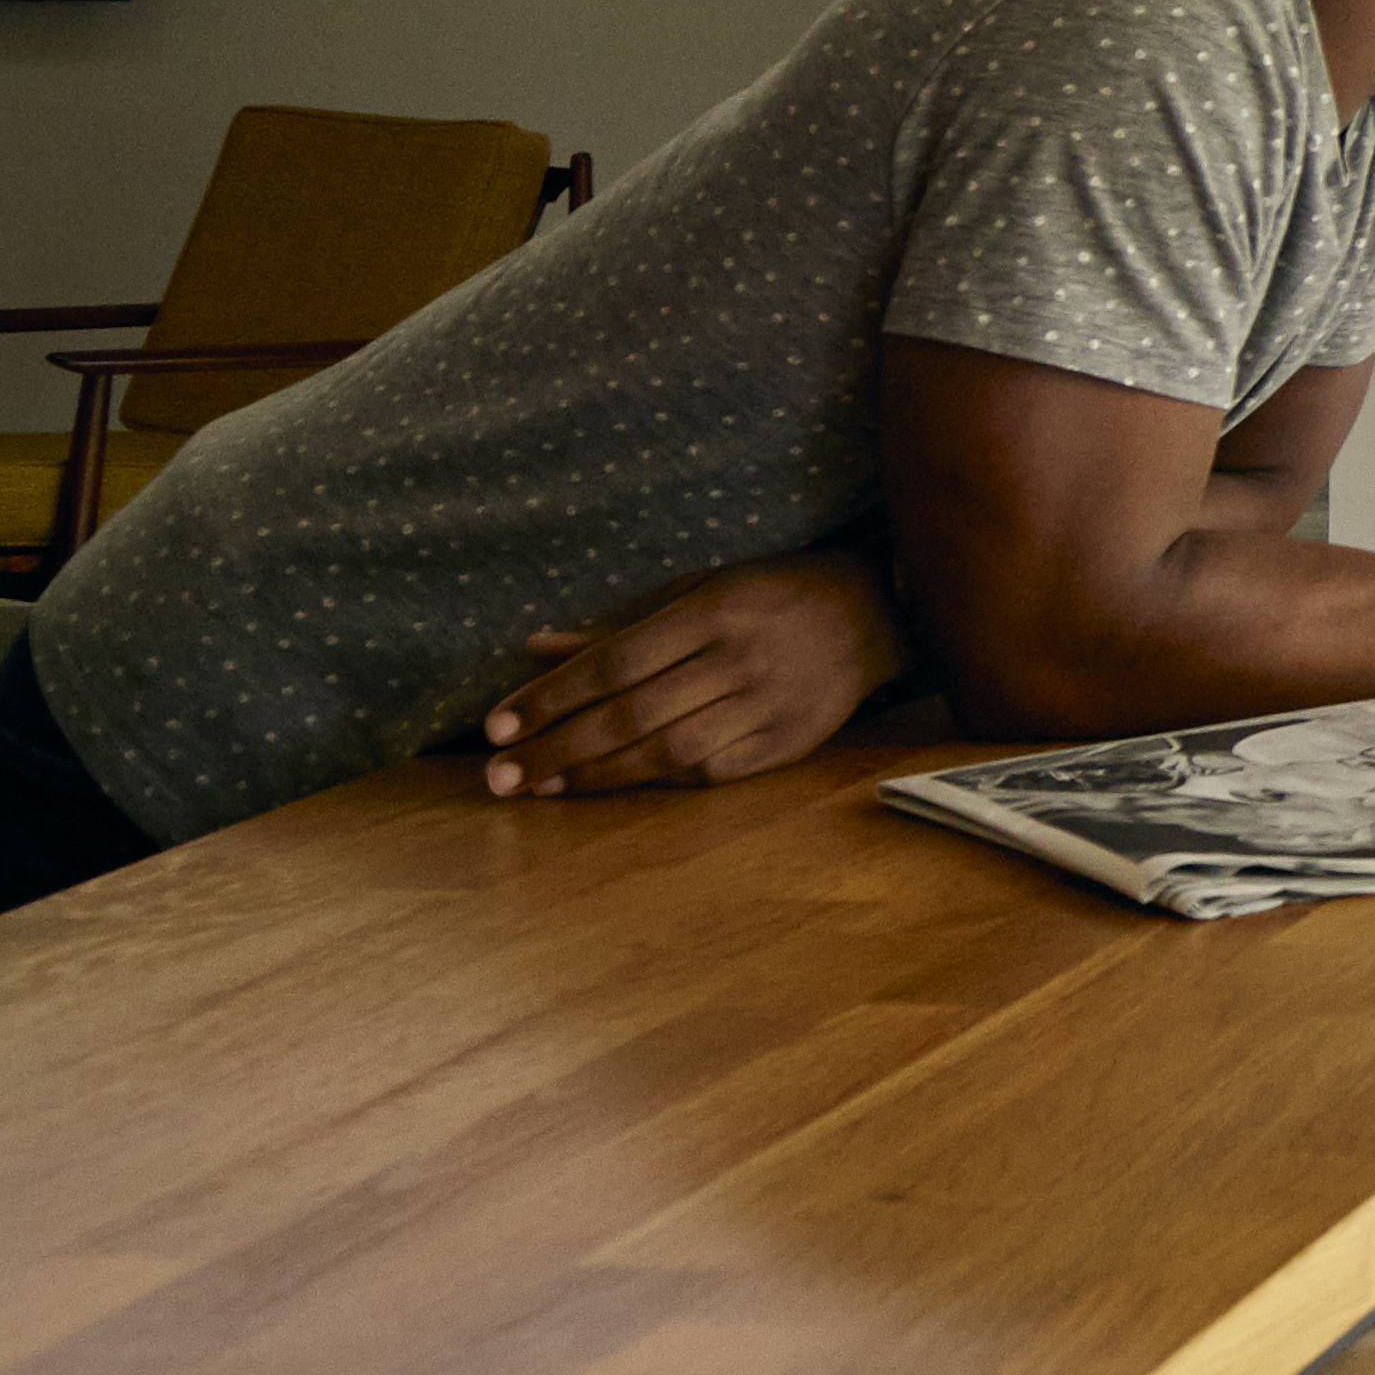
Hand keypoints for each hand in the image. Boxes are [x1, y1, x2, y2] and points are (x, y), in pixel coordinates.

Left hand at [481, 550, 914, 796]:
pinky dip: (655, 781)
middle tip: (498, 778)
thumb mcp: (697, 586)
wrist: (878, 612)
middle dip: (556, 749)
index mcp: (714, 610)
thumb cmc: (772, 593)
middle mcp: (741, 660)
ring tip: (540, 788)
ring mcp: (770, 706)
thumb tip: (534, 648)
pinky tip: (610, 786)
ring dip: (596, 776)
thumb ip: (617, 623)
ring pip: (668, 753)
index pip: (614, 663)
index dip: (549, 699)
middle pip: (631, 715)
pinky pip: (710, 772)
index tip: (496, 727)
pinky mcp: (790, 743)